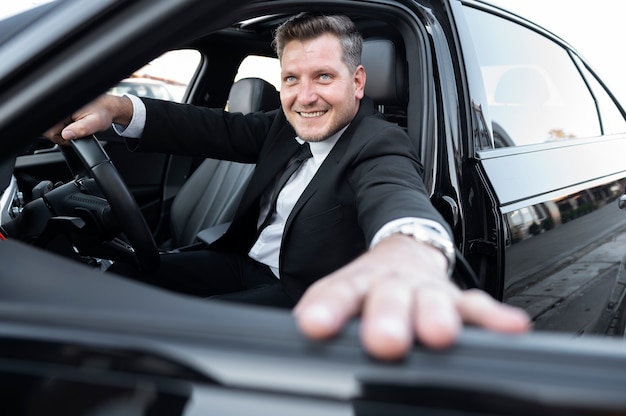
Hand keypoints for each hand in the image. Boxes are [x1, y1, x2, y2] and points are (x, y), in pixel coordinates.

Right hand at [44, 95, 133, 144]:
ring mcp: (59, 109)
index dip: (61, 138)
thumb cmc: (103, 112)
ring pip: (54, 128)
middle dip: (64, 135)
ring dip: (66, 131)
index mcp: (62, 107)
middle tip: (78, 132)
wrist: (108, 107)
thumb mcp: (96, 122)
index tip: (74, 136)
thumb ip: (82, 129)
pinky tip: (75, 125)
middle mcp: (59, 107)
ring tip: (78, 127)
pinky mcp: (61, 112)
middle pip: (51, 130)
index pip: (50, 130)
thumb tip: (66, 135)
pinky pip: (58, 125)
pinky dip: (67, 128)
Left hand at [294, 234, 529, 360]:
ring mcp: (426, 289)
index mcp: (357, 283)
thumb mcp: (342, 296)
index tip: (316, 324)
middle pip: (389, 297)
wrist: (402, 253)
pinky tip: (510, 327)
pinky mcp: (457, 297)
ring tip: (439, 333)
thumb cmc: (368, 287)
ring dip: (437, 315)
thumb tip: (302, 333)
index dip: (328, 308)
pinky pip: (477, 306)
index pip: (338, 293)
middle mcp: (391, 284)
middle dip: (388, 317)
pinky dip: (493, 318)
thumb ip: (324, 314)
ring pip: (433, 299)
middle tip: (385, 340)